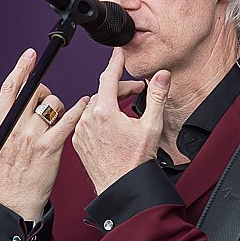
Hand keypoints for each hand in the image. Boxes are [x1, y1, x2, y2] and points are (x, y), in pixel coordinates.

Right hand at [0, 49, 87, 220]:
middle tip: (45, 99)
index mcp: (1, 124)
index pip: (9, 88)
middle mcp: (16, 128)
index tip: (29, 55)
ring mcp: (33, 137)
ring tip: (55, 116)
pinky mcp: (50, 147)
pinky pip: (67, 121)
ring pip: (52, 104)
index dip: (20, 68)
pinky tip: (83, 103)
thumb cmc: (5, 174)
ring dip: (57, 105)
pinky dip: (77, 109)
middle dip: (42, 90)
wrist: (15, 201)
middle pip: (33, 92)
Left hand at [73, 48, 170, 193]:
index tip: (118, 53)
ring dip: (108, 103)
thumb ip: (157, 96)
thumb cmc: (134, 162)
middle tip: (137, 90)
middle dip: (120, 88)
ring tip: (125, 110)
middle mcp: (88, 119)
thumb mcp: (151, 126)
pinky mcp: (77, 142)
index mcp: (104, 112)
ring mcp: (81, 131)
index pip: (108, 77)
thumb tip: (162, 76)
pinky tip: (111, 125)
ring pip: (93, 106)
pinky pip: (86, 121)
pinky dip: (98, 118)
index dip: (115, 63)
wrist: (121, 187)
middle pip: (103, 92)